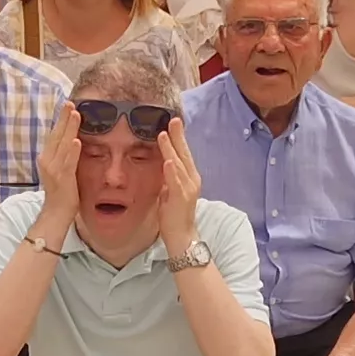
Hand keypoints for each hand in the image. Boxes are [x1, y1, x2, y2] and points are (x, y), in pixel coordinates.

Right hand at [35, 107, 87, 207]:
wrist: (56, 212)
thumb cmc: (62, 191)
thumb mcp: (60, 168)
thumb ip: (64, 155)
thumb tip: (73, 139)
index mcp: (47, 157)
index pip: (54, 135)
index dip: (61, 120)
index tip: (67, 106)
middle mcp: (47, 160)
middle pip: (56, 135)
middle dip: (64, 118)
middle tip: (70, 103)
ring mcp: (54, 169)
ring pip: (63, 144)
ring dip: (69, 128)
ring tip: (75, 114)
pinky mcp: (63, 178)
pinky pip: (68, 162)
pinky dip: (72, 151)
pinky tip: (77, 140)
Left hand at [155, 116, 203, 243]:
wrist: (182, 236)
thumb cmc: (174, 214)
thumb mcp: (169, 190)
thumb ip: (168, 176)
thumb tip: (163, 162)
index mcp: (189, 177)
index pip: (184, 153)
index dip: (179, 138)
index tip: (174, 122)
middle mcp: (191, 180)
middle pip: (184, 154)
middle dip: (178, 136)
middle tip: (173, 120)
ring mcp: (187, 189)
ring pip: (179, 165)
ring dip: (171, 149)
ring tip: (164, 134)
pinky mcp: (181, 198)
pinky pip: (176, 182)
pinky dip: (172, 171)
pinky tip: (168, 161)